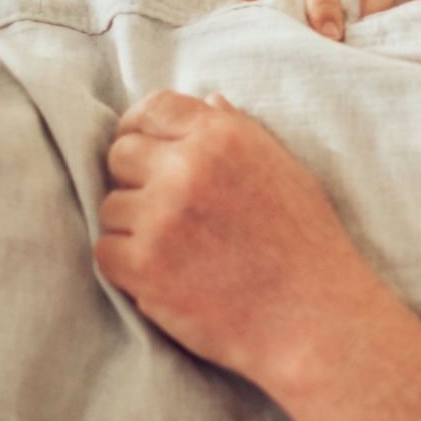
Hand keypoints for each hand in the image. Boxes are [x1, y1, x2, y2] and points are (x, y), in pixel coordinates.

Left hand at [97, 90, 387, 389]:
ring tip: (181, 252)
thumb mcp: (287, 171)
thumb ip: (241, 132)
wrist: (314, 318)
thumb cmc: (307, 246)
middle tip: (170, 213)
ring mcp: (162, 215)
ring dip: (134, 228)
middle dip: (138, 180)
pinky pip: (105, 250)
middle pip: (121, 154)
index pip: (154, 107)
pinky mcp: (143, 264)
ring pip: (111, 207)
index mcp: (224, 136)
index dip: (143, 128)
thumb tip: (208, 101)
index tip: (148, 154)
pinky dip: (127, 266)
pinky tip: (168, 276)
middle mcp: (188, 167)